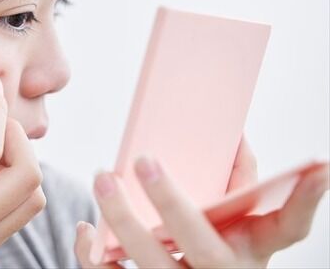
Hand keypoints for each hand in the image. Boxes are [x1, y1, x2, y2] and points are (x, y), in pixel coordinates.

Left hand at [74, 137, 329, 267]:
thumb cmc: (217, 248)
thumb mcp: (236, 224)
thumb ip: (237, 182)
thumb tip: (235, 135)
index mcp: (251, 250)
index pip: (290, 228)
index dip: (308, 198)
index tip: (318, 164)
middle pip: (201, 246)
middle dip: (172, 204)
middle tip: (144, 161)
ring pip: (150, 264)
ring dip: (121, 222)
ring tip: (102, 180)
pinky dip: (93, 256)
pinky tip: (85, 231)